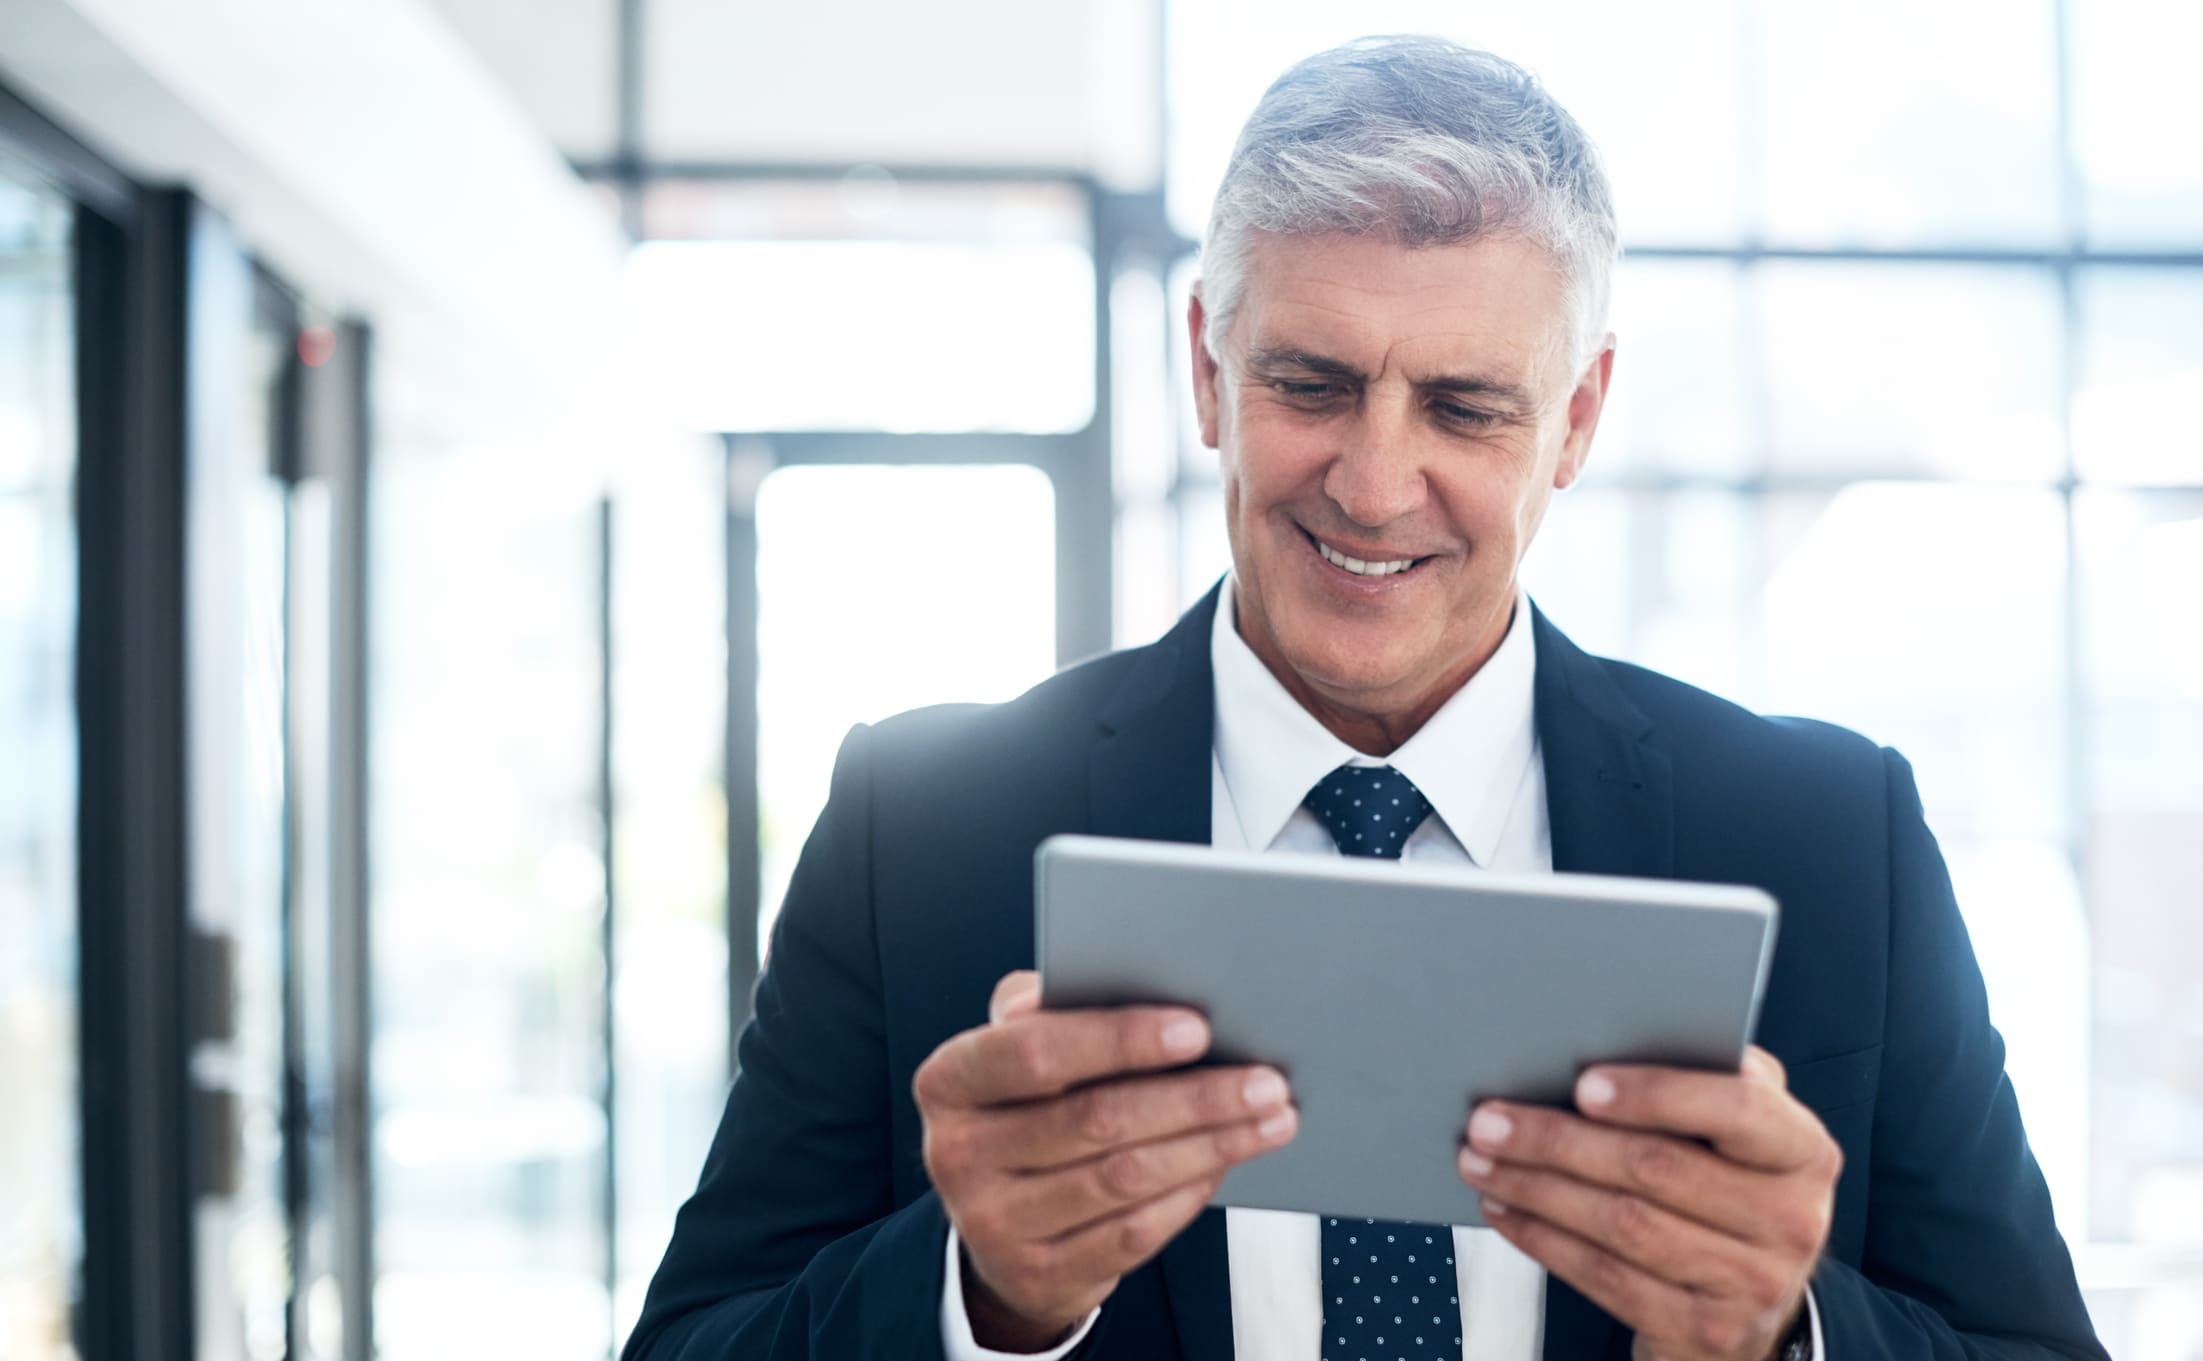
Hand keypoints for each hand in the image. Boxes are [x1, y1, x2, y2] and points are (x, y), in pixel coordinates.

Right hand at [914, 970, 1298, 1351]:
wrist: (996, 1225)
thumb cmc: (1024, 1111)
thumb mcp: (1014, 1053)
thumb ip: (1047, 1010)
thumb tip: (1110, 975)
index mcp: (949, 1080)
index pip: (1036, 1052)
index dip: (1119, 1040)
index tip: (1196, 1029)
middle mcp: (957, 1153)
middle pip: (1096, 1119)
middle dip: (1194, 1097)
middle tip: (1264, 1081)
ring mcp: (993, 1222)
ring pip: (1124, 1177)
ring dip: (1210, 1145)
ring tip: (1268, 1119)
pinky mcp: (1037, 1272)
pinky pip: (1132, 1232)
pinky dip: (1188, 1194)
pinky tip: (1223, 1164)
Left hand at [1455, 1046, 1838, 1360]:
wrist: (1756, 1309)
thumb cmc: (1733, 1192)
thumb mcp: (1742, 1135)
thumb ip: (1706, 1081)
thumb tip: (1611, 1035)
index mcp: (1803, 1151)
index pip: (1739, 1109)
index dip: (1658, 1094)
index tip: (1583, 1084)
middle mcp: (1790, 1220)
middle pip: (1656, 1168)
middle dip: (1558, 1140)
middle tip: (1489, 1120)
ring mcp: (1750, 1283)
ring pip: (1621, 1224)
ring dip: (1537, 1188)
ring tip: (1481, 1160)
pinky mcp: (1702, 1329)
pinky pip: (1605, 1276)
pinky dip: (1543, 1239)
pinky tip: (1507, 1209)